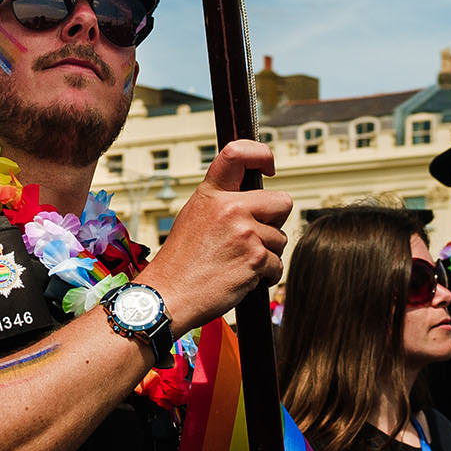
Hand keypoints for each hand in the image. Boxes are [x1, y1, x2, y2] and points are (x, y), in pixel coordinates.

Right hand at [138, 141, 292, 332]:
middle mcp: (229, 208)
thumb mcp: (193, 217)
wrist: (168, 296)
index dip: (261, 154)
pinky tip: (241, 277)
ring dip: (266, 254)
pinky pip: (277, 265)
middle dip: (275, 222)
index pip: (237, 153)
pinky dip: (265, 276)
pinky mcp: (255, 259)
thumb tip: (253, 200)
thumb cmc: (180, 263)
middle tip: (252, 237)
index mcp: (211, 194)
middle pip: (282, 202)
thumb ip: (221, 203)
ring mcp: (244, 233)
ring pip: (280, 239)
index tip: (268, 167)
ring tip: (237, 262)